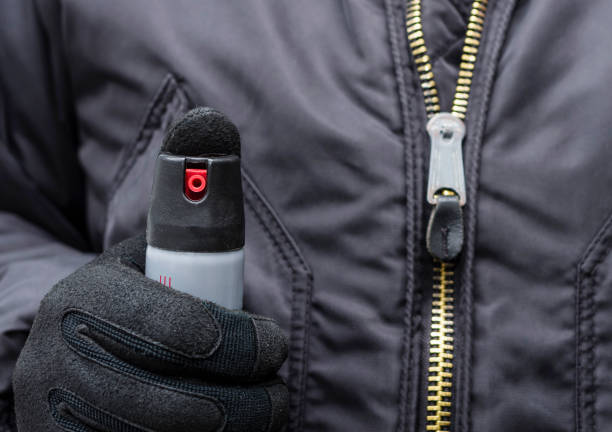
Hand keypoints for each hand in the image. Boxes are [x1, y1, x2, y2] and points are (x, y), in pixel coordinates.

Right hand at [12, 235, 287, 431]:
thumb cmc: (121, 304)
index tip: (274, 344)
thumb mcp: (138, 265)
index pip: (185, 330)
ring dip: (234, 430)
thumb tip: (238, 249)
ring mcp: (58, 414)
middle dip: (251, 402)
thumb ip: (183, 255)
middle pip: (184, 404)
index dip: (244, 343)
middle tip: (277, 393)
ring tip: (262, 413)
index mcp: (84, 297)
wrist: (56, 354)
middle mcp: (59, 358)